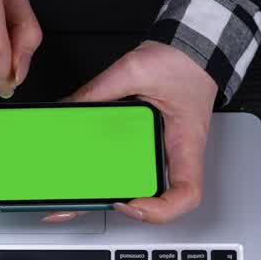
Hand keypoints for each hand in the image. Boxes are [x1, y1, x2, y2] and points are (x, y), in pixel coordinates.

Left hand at [45, 41, 217, 223]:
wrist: (193, 49)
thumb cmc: (183, 62)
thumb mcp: (134, 71)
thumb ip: (97, 90)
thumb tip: (67, 108)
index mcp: (185, 144)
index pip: (186, 195)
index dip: (159, 210)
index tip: (129, 203)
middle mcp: (176, 155)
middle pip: (156, 199)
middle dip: (121, 210)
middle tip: (83, 206)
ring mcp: (164, 152)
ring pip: (141, 188)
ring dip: (111, 198)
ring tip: (76, 201)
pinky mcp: (151, 144)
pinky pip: (132, 167)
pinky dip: (111, 176)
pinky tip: (89, 175)